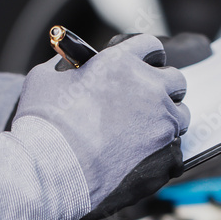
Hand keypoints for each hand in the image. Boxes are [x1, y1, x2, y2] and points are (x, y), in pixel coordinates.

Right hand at [0, 35, 189, 219]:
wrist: (47, 172)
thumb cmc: (41, 126)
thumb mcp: (45, 79)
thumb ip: (68, 67)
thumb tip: (73, 66)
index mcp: (121, 63)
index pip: (150, 46)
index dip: (148, 56)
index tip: (146, 65)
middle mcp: (149, 87)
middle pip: (175, 80)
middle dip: (164, 88)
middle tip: (148, 102)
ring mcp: (162, 122)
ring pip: (179, 115)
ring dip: (166, 121)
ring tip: (144, 134)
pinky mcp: (167, 154)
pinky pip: (176, 150)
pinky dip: (162, 154)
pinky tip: (143, 160)